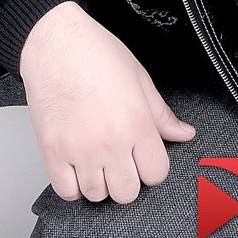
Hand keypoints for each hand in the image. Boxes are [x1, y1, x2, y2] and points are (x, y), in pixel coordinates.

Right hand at [19, 1, 195, 203]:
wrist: (55, 42)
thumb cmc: (95, 53)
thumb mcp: (139, 78)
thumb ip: (161, 114)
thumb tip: (184, 133)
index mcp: (136, 123)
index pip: (157, 174)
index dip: (152, 165)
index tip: (143, 155)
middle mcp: (110, 142)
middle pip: (128, 192)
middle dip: (128, 178)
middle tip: (120, 158)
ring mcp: (79, 150)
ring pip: (97, 195)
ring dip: (99, 182)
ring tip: (97, 158)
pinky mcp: (52, 152)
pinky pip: (67, 191)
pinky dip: (73, 185)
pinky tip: (76, 166)